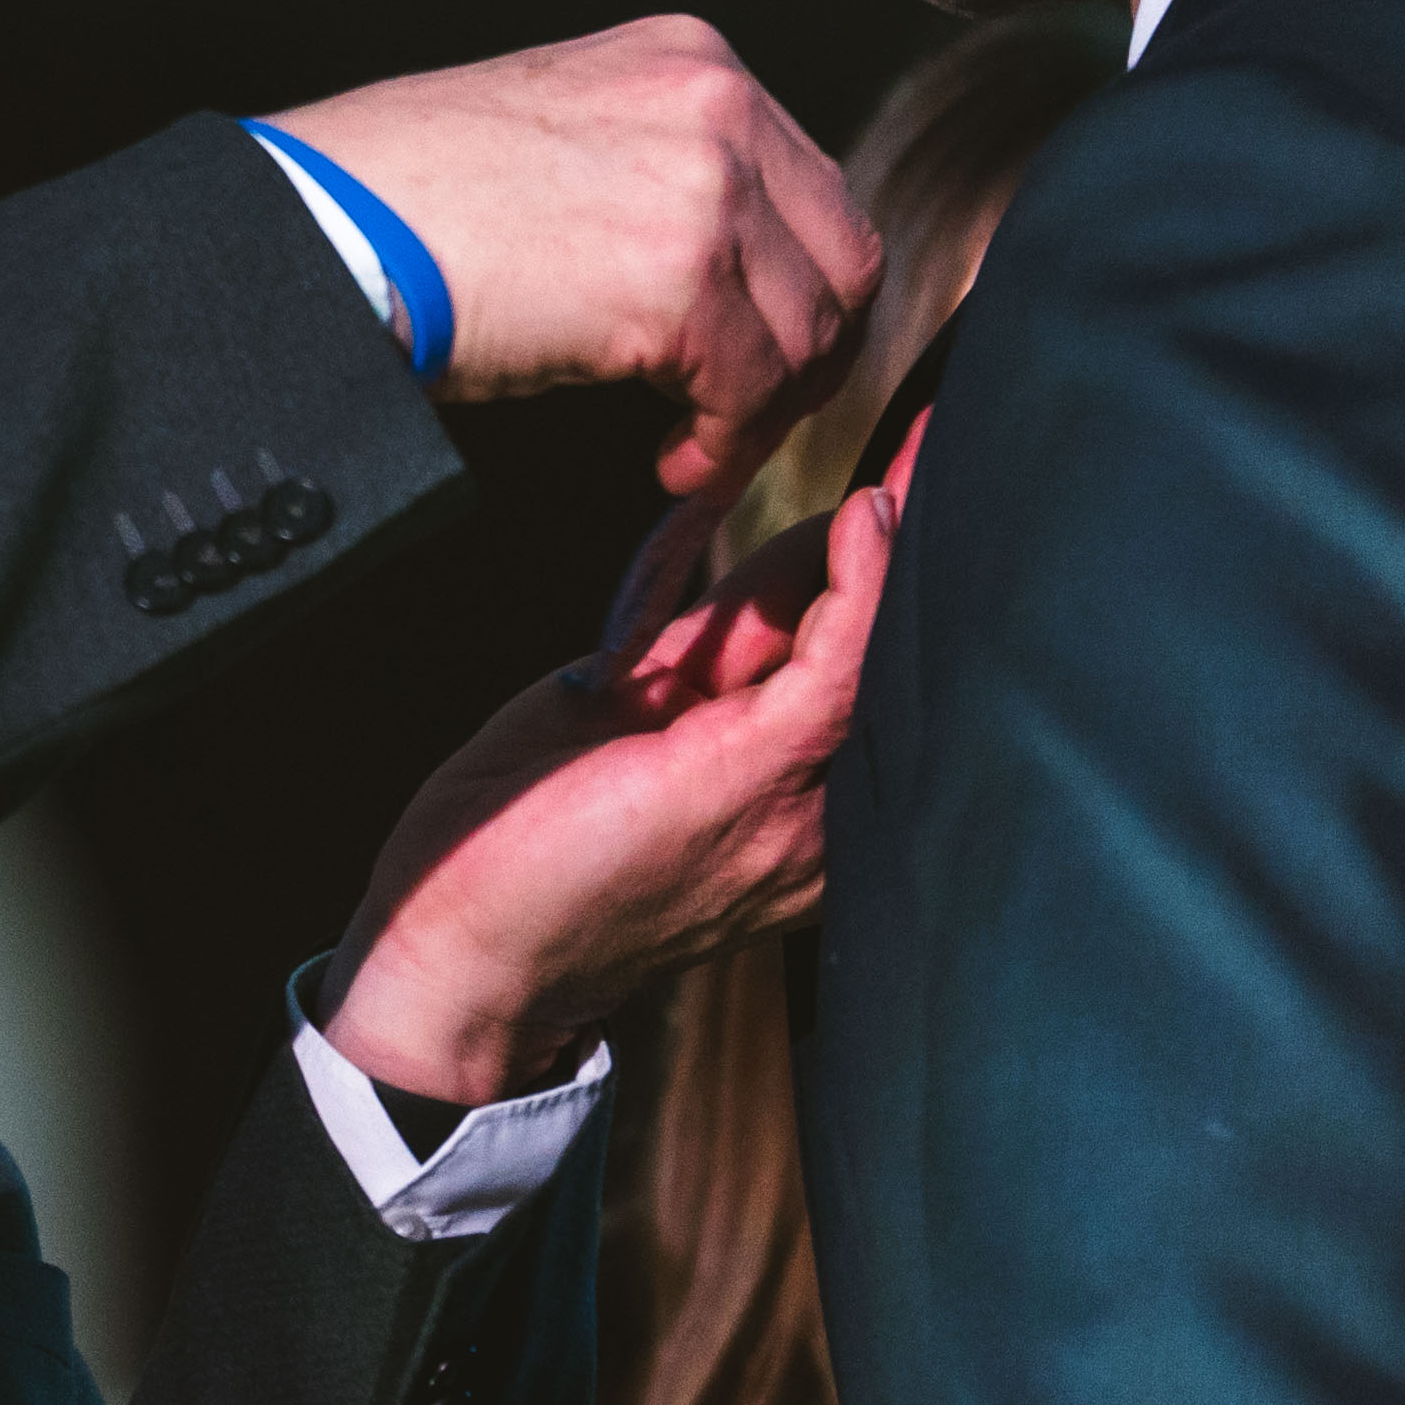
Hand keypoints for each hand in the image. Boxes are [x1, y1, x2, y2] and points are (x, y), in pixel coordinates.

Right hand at [265, 20, 877, 497]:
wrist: (329, 224)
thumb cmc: (412, 195)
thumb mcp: (567, 130)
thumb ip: (663, 167)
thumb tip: (733, 273)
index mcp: (690, 58)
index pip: (809, 189)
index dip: (797, 290)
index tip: (757, 352)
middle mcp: (716, 104)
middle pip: (841, 258)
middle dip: (809, 354)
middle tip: (749, 411)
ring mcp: (705, 189)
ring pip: (808, 333)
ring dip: (761, 409)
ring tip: (694, 444)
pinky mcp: (678, 282)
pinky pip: (751, 389)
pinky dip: (724, 443)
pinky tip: (675, 458)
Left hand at [319, 467, 899, 1104]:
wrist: (461, 963)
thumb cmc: (523, 850)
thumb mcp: (623, 719)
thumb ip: (700, 656)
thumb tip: (763, 576)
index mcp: (781, 795)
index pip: (854, 664)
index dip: (884, 570)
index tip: (906, 481)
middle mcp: (816, 813)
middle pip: (887, 658)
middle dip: (919, 545)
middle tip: (942, 440)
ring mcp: (799, 808)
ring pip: (884, 656)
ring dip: (903, 545)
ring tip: (923, 451)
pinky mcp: (753, 782)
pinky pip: (836, 667)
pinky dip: (858, 582)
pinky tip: (866, 516)